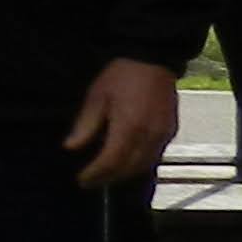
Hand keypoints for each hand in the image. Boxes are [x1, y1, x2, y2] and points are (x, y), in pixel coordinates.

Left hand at [64, 57, 178, 188]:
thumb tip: (70, 147)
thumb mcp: (96, 97)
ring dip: (125, 174)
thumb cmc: (121, 76)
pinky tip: (127, 162)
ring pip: (144, 165)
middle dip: (109, 178)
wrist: (152, 59)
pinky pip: (155, 156)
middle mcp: (149, 135)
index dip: (96, 174)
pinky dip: (139, 163)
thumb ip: (85, 125)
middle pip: (129, 169)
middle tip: (91, 182)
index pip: (111, 161)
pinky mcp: (171, 131)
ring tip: (106, 176)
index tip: (82, 180)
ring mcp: (163, 134)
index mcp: (129, 127)